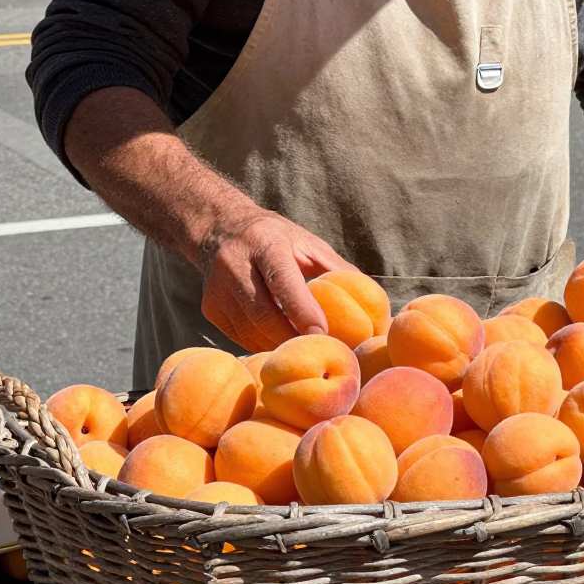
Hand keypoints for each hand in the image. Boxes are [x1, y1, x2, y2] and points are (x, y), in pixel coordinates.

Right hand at [198, 207, 355, 351]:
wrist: (219, 228)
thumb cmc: (276, 238)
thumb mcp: (307, 243)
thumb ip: (337, 270)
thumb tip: (373, 304)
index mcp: (265, 244)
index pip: (282, 280)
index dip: (302, 310)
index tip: (322, 335)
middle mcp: (235, 265)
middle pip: (263, 313)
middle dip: (293, 338)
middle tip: (321, 354)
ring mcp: (217, 290)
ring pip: (251, 331)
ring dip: (280, 346)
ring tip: (305, 353)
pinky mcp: (210, 309)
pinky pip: (241, 337)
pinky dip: (264, 344)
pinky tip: (280, 343)